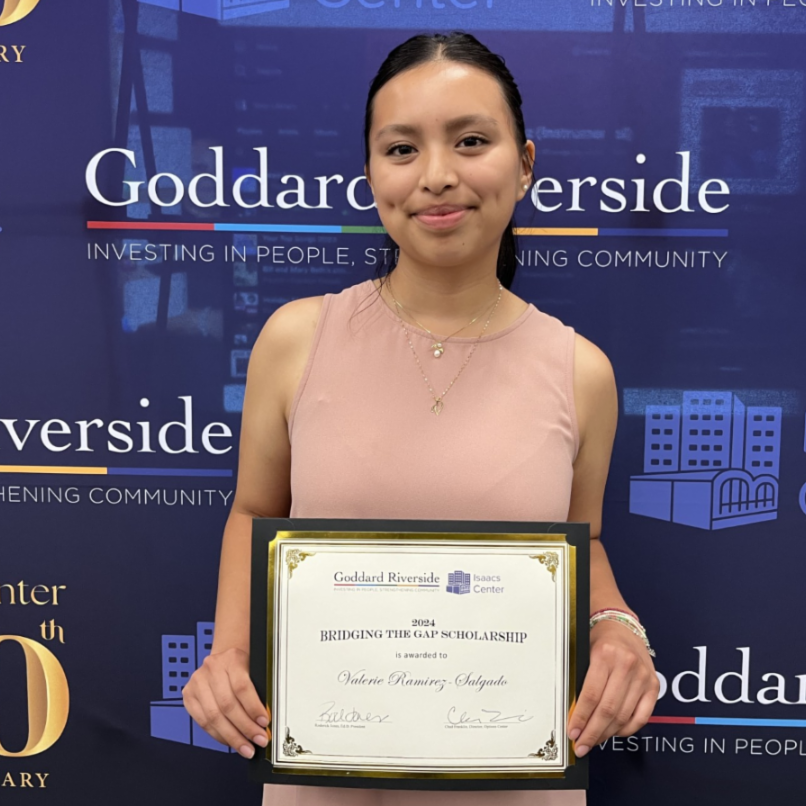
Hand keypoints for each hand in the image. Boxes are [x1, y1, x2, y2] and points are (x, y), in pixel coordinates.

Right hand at [182, 647, 270, 758]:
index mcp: (231, 658)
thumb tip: (265, 720)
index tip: (264, 722)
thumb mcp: (253, 668)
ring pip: (214, 717)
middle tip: (258, 739)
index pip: (242, 687)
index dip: (253, 708)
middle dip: (245, 727)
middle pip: (227, 705)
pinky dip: (218, 735)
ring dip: (232, 737)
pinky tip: (230, 741)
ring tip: (246, 747)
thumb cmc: (242, 665)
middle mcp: (212, 668)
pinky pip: (203, 722)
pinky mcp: (189, 696)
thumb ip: (259, 690)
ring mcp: (197, 682)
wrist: (224, 658)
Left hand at [566, 619, 658, 757]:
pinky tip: (614, 732)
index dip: (581, 718)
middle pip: (608, 710)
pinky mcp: (654, 685)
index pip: (592, 696)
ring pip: (624, 716)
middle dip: (592, 732)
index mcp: (606, 655)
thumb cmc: (599, 639)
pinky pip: (642, 716)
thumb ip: (581, 680)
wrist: (621, 625)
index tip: (573, 733)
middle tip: (581, 745)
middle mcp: (627, 665)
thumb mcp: (585, 652)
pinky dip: (627, 729)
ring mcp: (643, 676)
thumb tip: (573, 714)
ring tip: (594, 740)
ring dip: (607, 734)